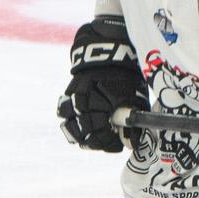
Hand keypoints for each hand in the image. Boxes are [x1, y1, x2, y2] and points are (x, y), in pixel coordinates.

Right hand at [57, 19, 142, 152]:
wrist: (110, 51)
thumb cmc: (127, 77)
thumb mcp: (135, 98)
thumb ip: (133, 122)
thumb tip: (131, 145)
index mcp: (103, 104)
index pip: (101, 135)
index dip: (110, 144)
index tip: (117, 146)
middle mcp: (85, 103)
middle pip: (85, 134)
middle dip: (97, 141)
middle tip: (108, 142)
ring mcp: (74, 98)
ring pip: (70, 126)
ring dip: (80, 135)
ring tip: (91, 137)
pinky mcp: (68, 93)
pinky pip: (63, 112)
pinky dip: (70, 121)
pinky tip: (81, 123)